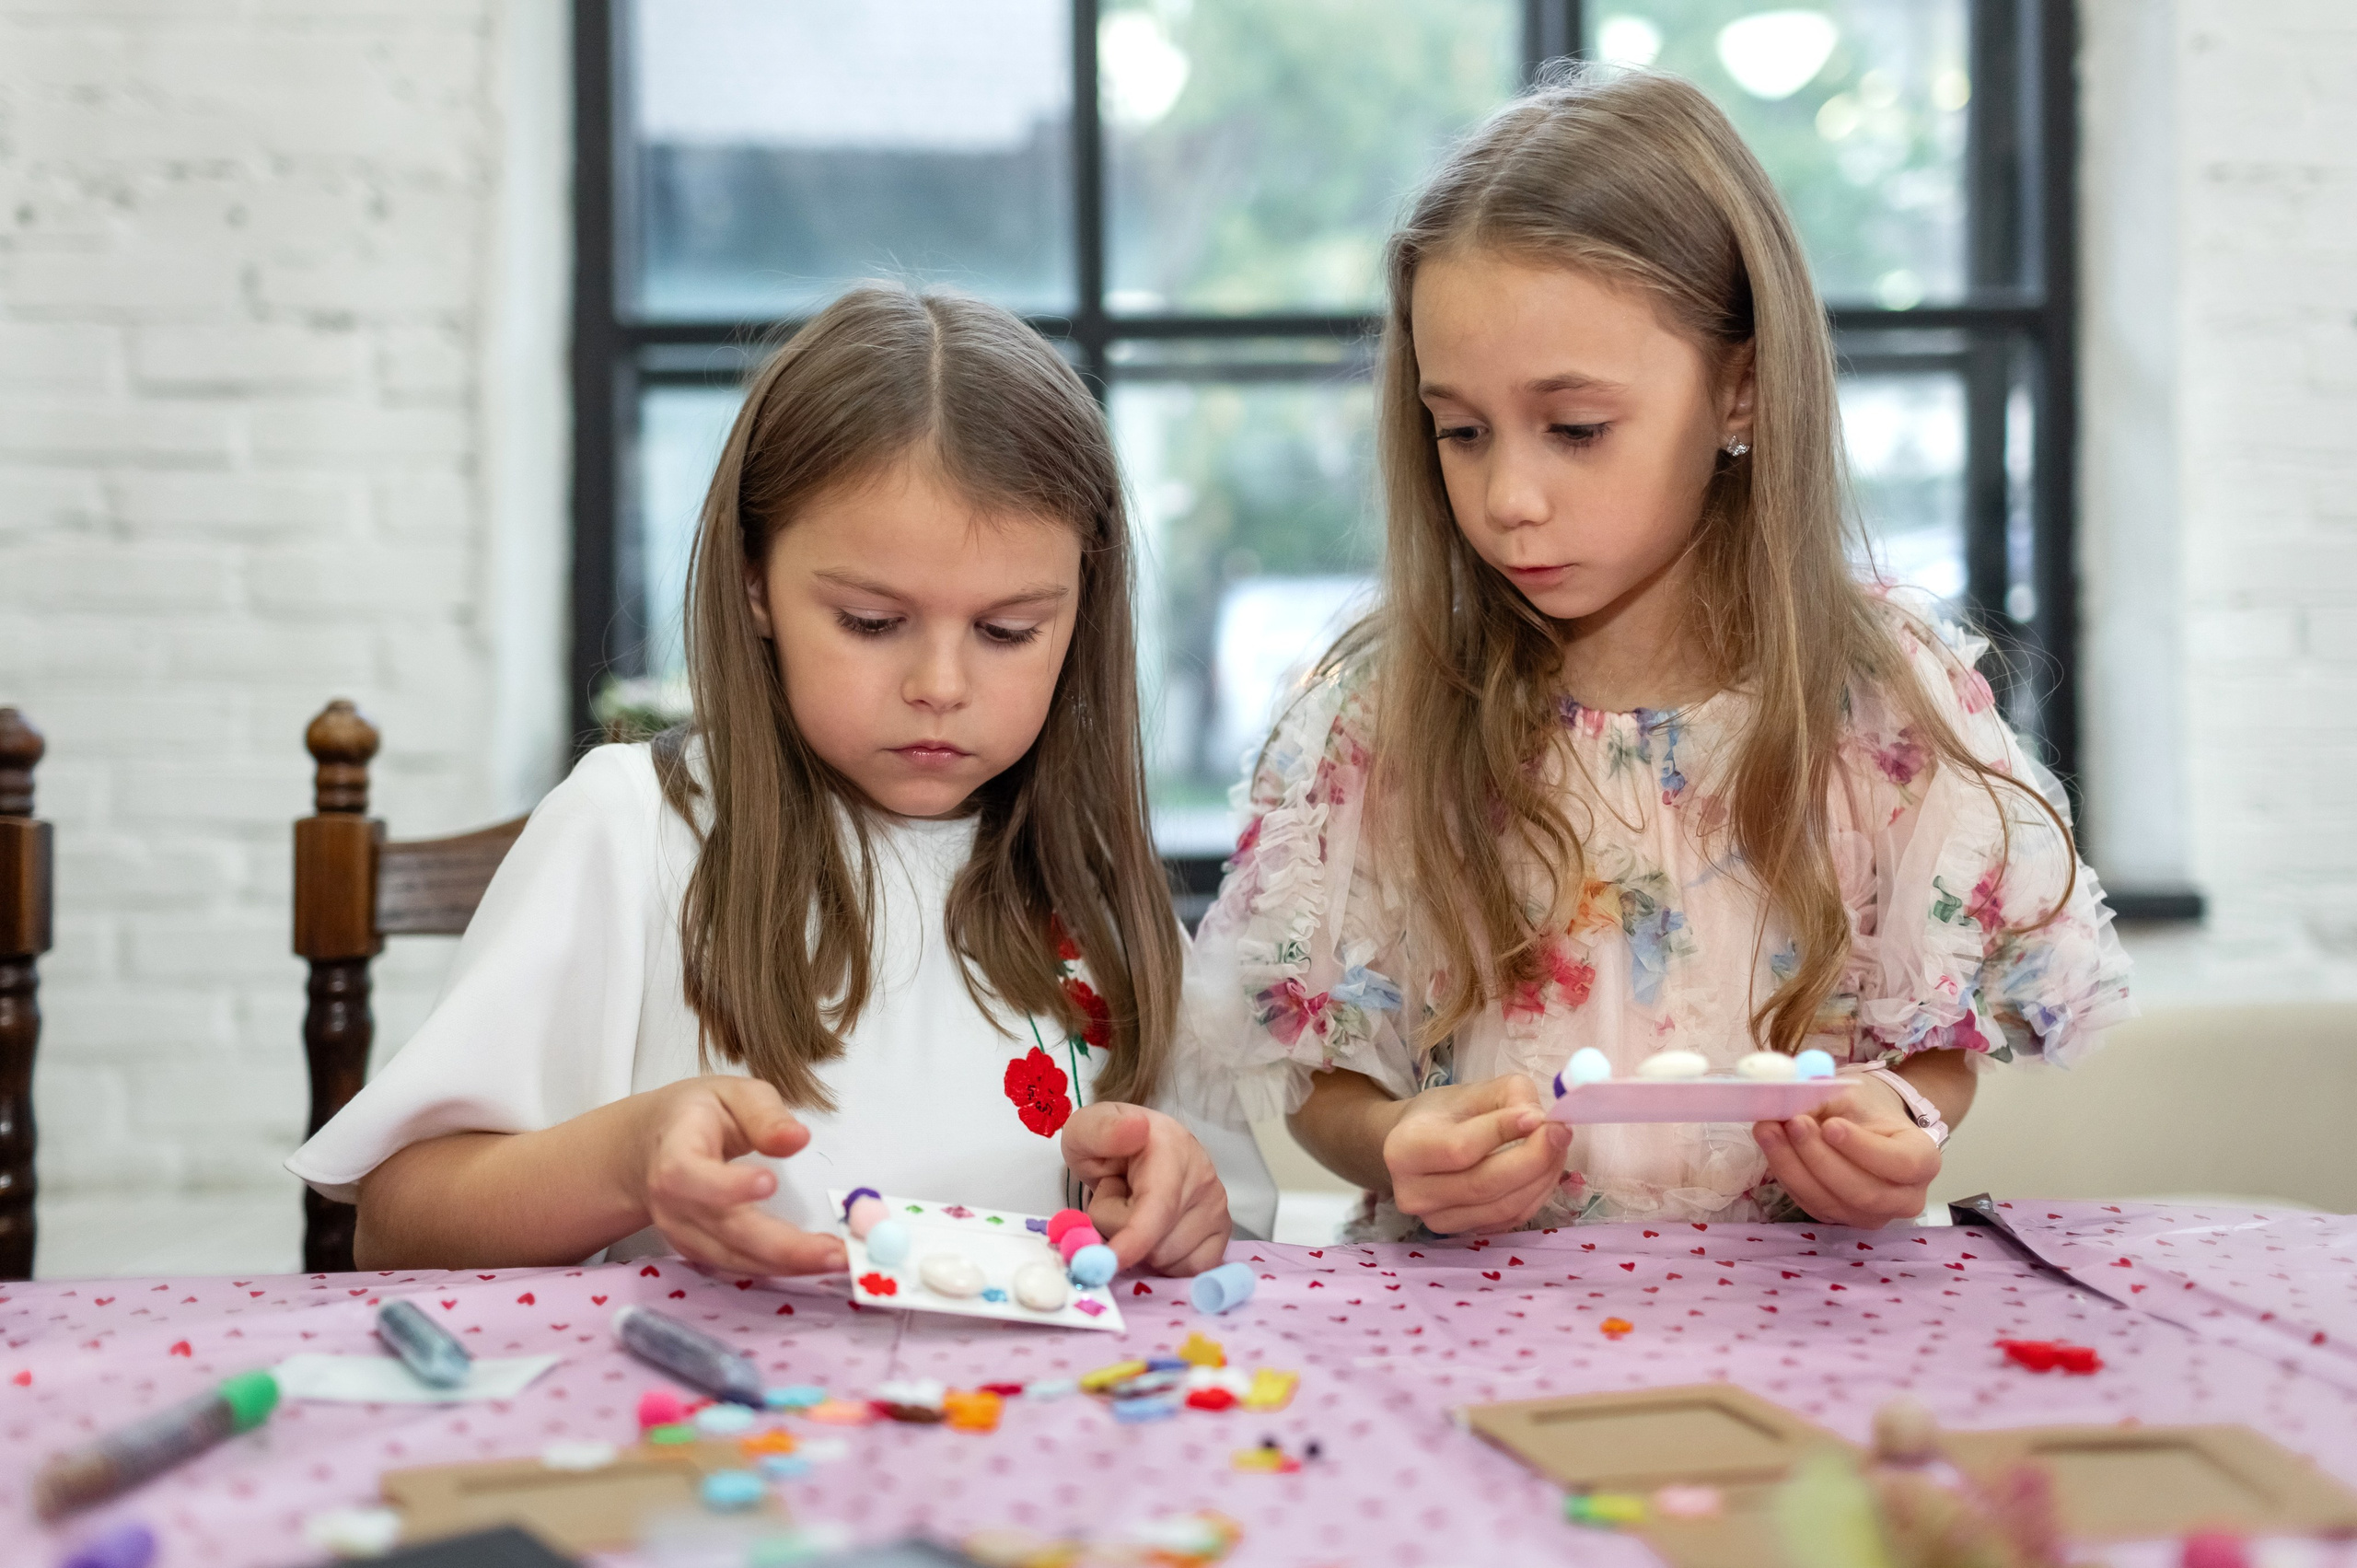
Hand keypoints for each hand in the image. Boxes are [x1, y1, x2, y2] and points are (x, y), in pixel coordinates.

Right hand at [637, 1075, 847, 1275]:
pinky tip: (814, 1263)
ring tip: (838, 1260)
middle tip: (835, 1252)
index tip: (770, 1182)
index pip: (689, 1174)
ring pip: (733, 1258)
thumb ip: (764, 1114)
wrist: (650, 1148)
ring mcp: (682, 1232)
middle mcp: (673, 1202)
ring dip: (787, 1264)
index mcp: (675, 1152)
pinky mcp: (698, 1251)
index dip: (726, 1185)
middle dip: (781, 1246)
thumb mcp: (732, 1093)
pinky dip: (777, 1268)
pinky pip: (737, 1266)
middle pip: (723, 1230)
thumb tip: (798, 1139)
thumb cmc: (698, 1114)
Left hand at [1062, 1102, 1230, 1275]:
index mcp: (1171, 1148)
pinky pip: (1192, 1270)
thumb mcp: (1085, 1130)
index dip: (1136, 1238)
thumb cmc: (1106, 1144)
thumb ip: (1101, 1130)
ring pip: (1170, 1261)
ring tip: (1134, 1212)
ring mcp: (1217, 1206)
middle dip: (1120, 1234)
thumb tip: (1135, 1128)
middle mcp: (1203, 1178)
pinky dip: (1167, 1264)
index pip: (1159, 1204)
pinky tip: (1155, 1235)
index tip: (1111, 1261)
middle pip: (1157, 1243)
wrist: (1132, 1147)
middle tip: (1113, 1202)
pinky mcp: (1222, 1231)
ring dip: (1141, 1248)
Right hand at [1384, 1074, 1572, 1234]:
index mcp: (1403, 1149)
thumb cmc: (1445, 1114)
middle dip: (1534, 1158)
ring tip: (1557, 1147)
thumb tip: (1541, 1122)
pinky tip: (1545, 1170)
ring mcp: (1436, 1221)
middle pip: (1484, 1184)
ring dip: (1541, 1177)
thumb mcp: (1473, 1090)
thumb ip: (1510, 1095)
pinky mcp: (1461, 1234)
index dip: (1503, 1132)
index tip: (1539, 1116)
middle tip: (1560, 1132)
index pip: (1459, 1148)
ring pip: (1502, 1207)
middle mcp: (1412, 1192)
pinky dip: (1536, 1195)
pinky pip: (1509, 1220)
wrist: (1417, 1147)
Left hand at [1755, 1075, 1939, 1228]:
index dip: (1863, 1149)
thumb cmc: (1867, 1109)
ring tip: (1770, 1129)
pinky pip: (1809, 1203)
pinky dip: (1786, 1174)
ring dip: (1794, 1166)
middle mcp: (1904, 1198)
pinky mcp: (1838, 1219)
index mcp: (1923, 1161)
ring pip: (1831, 1202)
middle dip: (1821, 1158)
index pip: (1901, 1163)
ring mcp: (1871, 1216)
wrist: (1864, 1125)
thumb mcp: (1854, 1094)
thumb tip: (1789, 1102)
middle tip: (1792, 1123)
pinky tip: (1771, 1145)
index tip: (1831, 1126)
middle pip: (1863, 1191)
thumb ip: (1826, 1098)